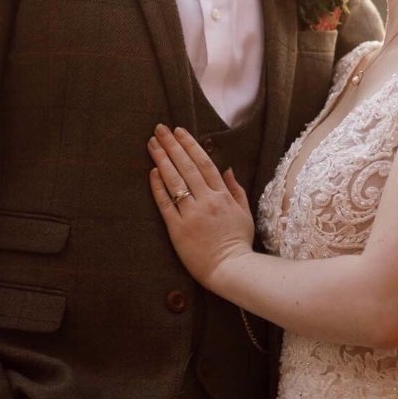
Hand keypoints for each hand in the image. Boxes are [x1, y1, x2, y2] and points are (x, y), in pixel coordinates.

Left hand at [148, 124, 253, 288]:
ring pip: (175, 181)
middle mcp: (206, 201)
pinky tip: (152, 172)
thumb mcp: (245, 213)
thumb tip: (228, 169)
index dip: (190, 145)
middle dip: (172, 145)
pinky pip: (165, 204)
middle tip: (159, 129)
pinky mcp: (178, 229)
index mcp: (222, 195)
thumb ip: (236, 189)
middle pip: (186, 167)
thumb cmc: (239, 242)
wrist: (231, 269)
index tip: (179, 131)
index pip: (204, 163)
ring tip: (152, 144)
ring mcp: (191, 214)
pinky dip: (158, 187)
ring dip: (162, 160)